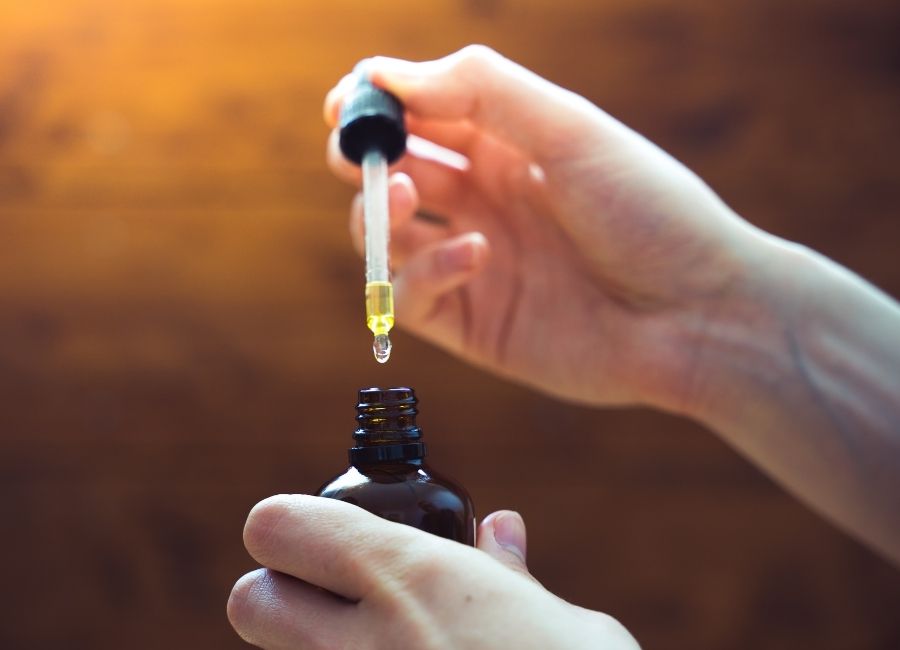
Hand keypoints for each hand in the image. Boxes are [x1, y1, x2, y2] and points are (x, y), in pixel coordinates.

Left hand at [228, 495, 638, 648]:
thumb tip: (500, 530)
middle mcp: (366, 645)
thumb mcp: (569, 627)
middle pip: (250, 601)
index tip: (323, 539)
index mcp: (413, 579)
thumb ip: (514, 577)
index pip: (278, 525)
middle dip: (279, 594)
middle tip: (338, 603)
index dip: (291, 527)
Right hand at [324, 45, 771, 411]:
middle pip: (393, 175)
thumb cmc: (649, 211)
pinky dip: (426, 273)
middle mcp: (486, 203)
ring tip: (411, 195)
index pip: (420, 117)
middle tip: (358, 154)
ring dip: (381, 214)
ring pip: (387, 239)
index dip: (375, 106)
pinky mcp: (476, 326)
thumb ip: (480, 90)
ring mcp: (477, 266)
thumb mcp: (569, 130)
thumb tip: (387, 74)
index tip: (344, 103)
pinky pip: (415, 299)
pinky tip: (474, 256)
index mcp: (509, 148)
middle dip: (364, 160)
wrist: (700, 315)